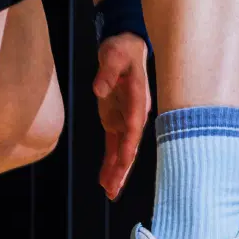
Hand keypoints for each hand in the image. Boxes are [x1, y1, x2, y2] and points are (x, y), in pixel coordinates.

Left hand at [94, 31, 151, 200]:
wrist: (125, 45)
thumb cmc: (122, 49)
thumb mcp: (113, 54)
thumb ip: (107, 72)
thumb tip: (99, 90)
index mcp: (138, 100)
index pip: (134, 127)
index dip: (129, 145)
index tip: (123, 161)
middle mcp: (135, 114)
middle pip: (130, 145)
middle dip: (122, 168)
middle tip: (113, 189)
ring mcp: (125, 118)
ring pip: (121, 150)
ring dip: (116, 171)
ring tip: (109, 192)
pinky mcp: (115, 119)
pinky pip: (113, 144)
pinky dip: (109, 161)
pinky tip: (105, 178)